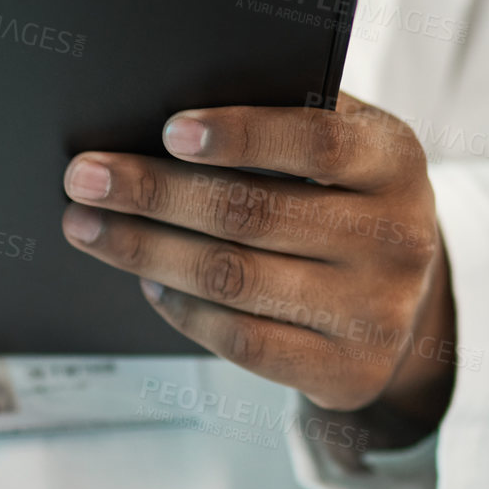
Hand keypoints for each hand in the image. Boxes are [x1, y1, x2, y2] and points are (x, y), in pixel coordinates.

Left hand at [61, 93, 456, 447]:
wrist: (405, 296)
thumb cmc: (341, 194)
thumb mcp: (339, 143)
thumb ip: (280, 117)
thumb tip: (164, 119)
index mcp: (395, 160)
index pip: (316, 143)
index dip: (241, 136)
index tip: (169, 130)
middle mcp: (397, 237)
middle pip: (253, 214)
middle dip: (154, 193)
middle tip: (83, 178)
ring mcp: (376, 312)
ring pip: (236, 279)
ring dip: (147, 250)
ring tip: (87, 226)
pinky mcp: (348, 371)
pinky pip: (244, 340)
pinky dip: (185, 309)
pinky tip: (147, 282)